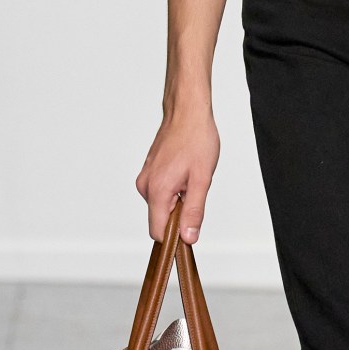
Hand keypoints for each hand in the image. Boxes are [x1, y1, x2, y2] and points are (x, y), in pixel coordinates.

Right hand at [135, 102, 219, 243]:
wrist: (187, 112)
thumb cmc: (196, 139)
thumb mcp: (202, 179)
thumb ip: (194, 212)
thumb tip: (188, 238)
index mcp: (157, 190)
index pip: (158, 232)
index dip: (176, 236)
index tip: (191, 228)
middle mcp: (145, 186)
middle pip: (160, 219)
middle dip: (180, 213)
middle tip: (196, 190)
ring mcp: (145, 178)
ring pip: (162, 205)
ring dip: (178, 199)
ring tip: (191, 176)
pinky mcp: (149, 172)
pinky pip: (161, 192)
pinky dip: (175, 189)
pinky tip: (185, 171)